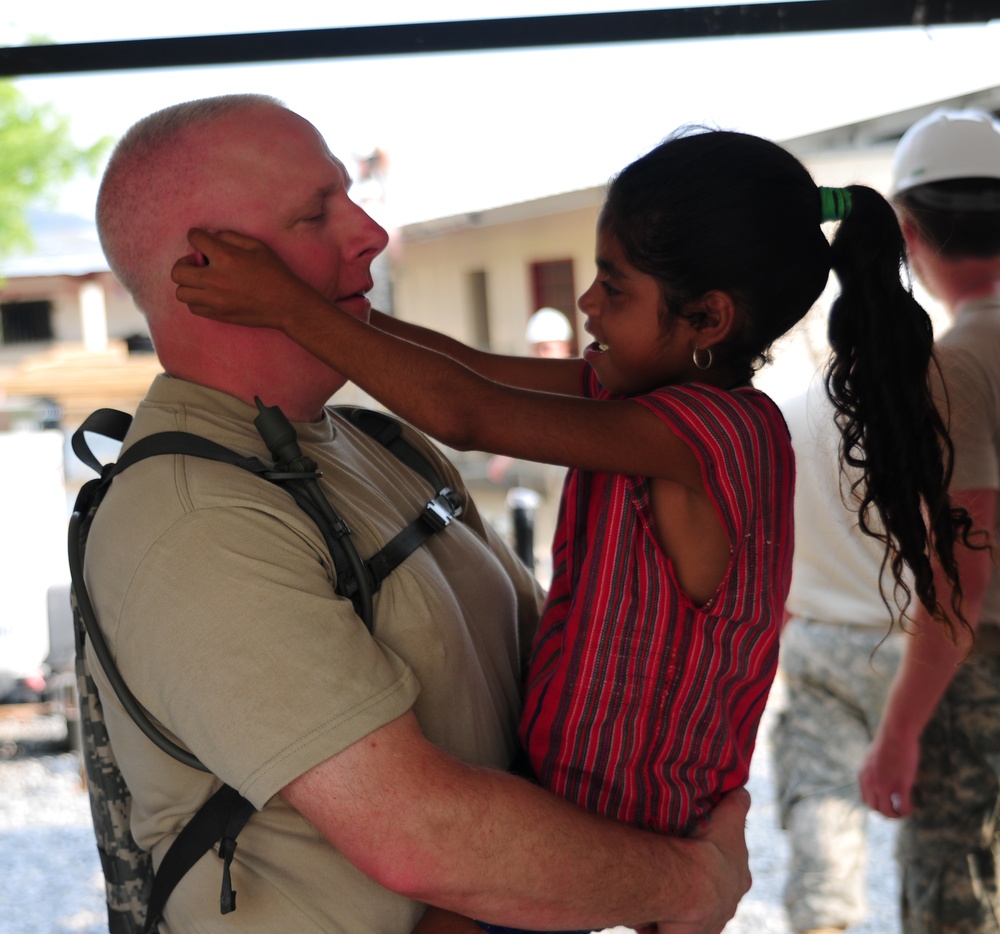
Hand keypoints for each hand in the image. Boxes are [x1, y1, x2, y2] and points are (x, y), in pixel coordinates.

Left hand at [170, 228, 318, 328]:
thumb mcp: (258, 246)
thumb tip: (212, 237)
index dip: (196, 236)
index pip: (194, 239)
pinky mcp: (218, 315)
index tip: (202, 240)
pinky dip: (197, 300)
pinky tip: (210, 294)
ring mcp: (215, 300)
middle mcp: (215, 279)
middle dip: (184, 263)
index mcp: (226, 257)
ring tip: (203, 282)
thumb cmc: (275, 273)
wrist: (286, 305)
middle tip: (199, 265)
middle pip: (177, 271)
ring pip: (181, 292)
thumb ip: (231, 237)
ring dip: (188, 284)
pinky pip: (193, 308)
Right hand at [652, 787, 751, 933]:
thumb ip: (736, 804)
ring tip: (658, 884)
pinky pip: (668, 924)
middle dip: (696, 880)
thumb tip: (741, 789)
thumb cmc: (710, 850)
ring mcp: (708, 922)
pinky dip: (659, 917)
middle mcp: (727, 904)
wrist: (693, 886)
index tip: (700, 850)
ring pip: (691, 909)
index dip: (717, 859)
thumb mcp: (729, 818)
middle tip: (676, 866)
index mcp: (739, 879)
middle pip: (712, 891)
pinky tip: (648, 904)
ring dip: (676, 898)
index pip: (731, 869)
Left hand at [859, 730, 919, 818]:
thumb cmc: (888, 741)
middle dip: (886, 813)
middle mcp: (871, 782)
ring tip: (903, 812)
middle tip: (896, 811)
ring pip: (887, 811)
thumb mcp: (873, 756)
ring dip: (896, 815)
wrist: (895, 733)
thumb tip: (879, 774)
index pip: (866, 799)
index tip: (887, 804)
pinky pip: (903, 806)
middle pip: (875, 808)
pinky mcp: (900, 785)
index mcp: (864, 775)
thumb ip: (873, 769)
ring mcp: (885, 785)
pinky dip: (907, 811)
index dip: (876, 805)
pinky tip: (911, 808)